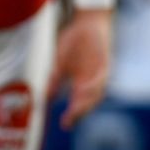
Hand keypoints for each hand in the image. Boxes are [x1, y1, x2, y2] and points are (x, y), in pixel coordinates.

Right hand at [52, 8, 110, 128]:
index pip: (77, 103)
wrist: (87, 25)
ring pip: (96, 94)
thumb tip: (44, 96)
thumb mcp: (59, 63)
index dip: (72, 115)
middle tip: (70, 120)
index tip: (63, 124)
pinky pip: (101, 78)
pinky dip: (94, 85)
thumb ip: (54, 79)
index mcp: (81, 84)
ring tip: (76, 109)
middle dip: (79, 113)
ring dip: (87, 102)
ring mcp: (99, 75)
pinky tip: (83, 89)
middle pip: (88, 103)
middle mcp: (92, 83)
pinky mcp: (105, 64)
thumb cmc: (74, 43)